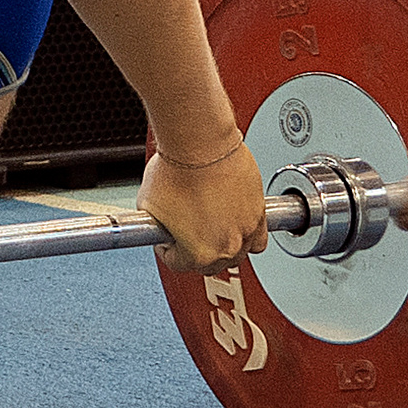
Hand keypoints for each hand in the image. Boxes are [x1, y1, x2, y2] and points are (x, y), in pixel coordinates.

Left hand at [140, 137, 271, 269]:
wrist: (200, 143)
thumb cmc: (176, 169)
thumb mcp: (148, 205)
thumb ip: (156, 227)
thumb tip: (158, 228)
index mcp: (198, 253)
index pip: (177, 263)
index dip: (167, 248)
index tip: (166, 238)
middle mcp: (226, 247)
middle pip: (210, 264)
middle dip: (195, 250)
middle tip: (186, 233)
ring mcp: (245, 230)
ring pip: (237, 253)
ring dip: (222, 245)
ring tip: (209, 228)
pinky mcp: (259, 212)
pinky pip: (258, 238)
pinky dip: (247, 236)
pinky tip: (234, 225)